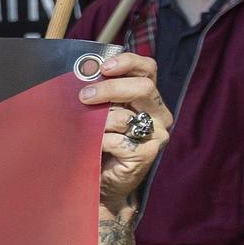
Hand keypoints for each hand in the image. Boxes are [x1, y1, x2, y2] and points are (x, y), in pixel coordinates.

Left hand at [79, 50, 172, 217]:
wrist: (101, 182)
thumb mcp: (100, 113)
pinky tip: (95, 148)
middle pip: (143, 88)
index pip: (148, 69)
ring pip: (126, 116)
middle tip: (84, 97)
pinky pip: (118, 140)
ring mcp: (156, 135)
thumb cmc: (99, 143)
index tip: (103, 67)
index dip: (128, 62)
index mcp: (148, 98)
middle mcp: (159, 114)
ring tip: (87, 132)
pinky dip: (100, 142)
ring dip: (99, 122)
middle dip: (110, 88)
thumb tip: (84, 75)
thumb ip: (100, 95)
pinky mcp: (147, 154)